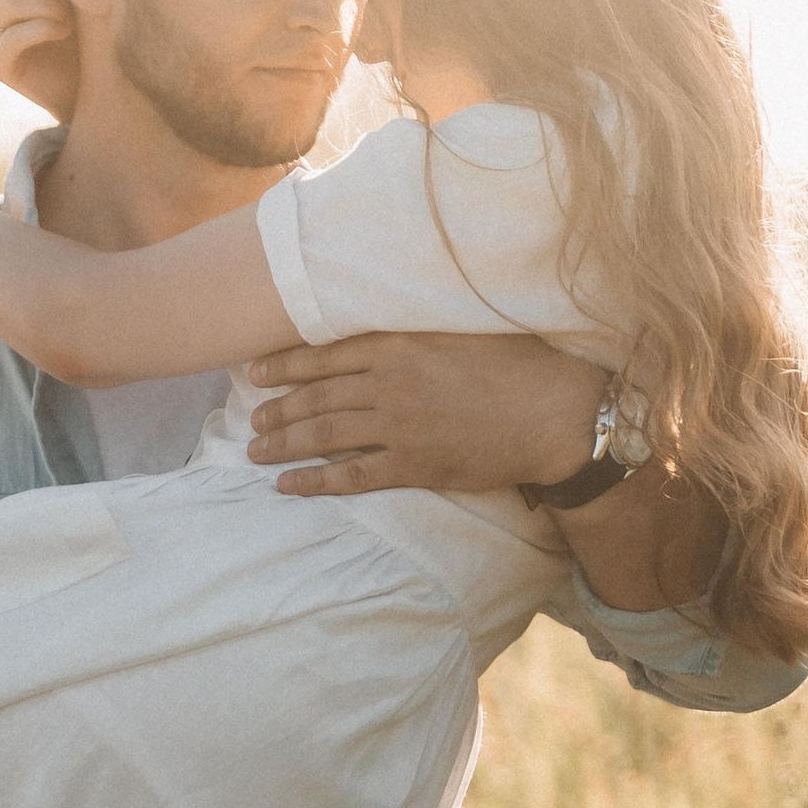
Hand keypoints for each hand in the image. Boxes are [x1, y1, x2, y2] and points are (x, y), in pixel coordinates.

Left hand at [245, 329, 604, 496]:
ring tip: (256, 449)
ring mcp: (399, 425)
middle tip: (251, 417)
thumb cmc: (518, 362)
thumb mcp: (460, 326)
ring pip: (324, 433)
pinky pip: (351, 474)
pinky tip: (286, 485)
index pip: (325, 353)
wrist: (556, 410)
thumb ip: (416, 327)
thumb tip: (382, 323)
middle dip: (277, 408)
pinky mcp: (414, 463)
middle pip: (316, 395)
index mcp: (399, 343)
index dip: (284, 365)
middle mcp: (390, 382)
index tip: (256, 372)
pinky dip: (314, 480)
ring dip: (284, 442)